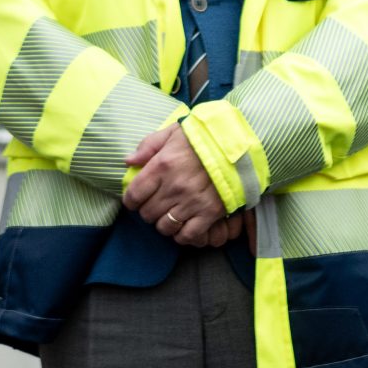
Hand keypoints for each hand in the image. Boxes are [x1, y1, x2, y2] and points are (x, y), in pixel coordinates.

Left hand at [122, 123, 229, 246]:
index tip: (135, 199)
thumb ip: (148, 145)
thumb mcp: (173, 132)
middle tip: (155, 204)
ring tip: (169, 214)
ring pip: (165, 227)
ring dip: (164, 223)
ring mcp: (192, 202)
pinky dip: (182, 234)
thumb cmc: (204, 138)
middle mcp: (174, 187)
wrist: (239, 145)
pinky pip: (188, 235)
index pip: (134, 194)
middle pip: (148, 213)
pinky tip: (184, 224)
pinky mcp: (209, 213)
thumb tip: (129, 161)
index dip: (131, 200)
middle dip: (148, 211)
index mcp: (162, 165)